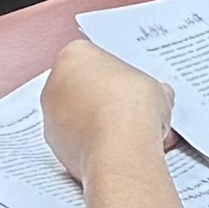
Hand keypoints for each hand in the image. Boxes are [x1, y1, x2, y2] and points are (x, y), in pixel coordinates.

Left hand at [42, 37, 177, 178]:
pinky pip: (76, 141)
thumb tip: (158, 97)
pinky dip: (91, 145)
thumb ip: (150, 88)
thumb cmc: (132, 110)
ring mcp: (50, 115)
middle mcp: (55, 83)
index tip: (129, 87)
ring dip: (96, 123)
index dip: (117, 76)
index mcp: (74, 55)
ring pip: (76, 116)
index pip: (95, 60)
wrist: (120, 151)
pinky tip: (113, 150)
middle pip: (81, 87)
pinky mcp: (53, 145)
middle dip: (103, 99)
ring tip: (125, 134)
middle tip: (128, 110)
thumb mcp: (156, 88)